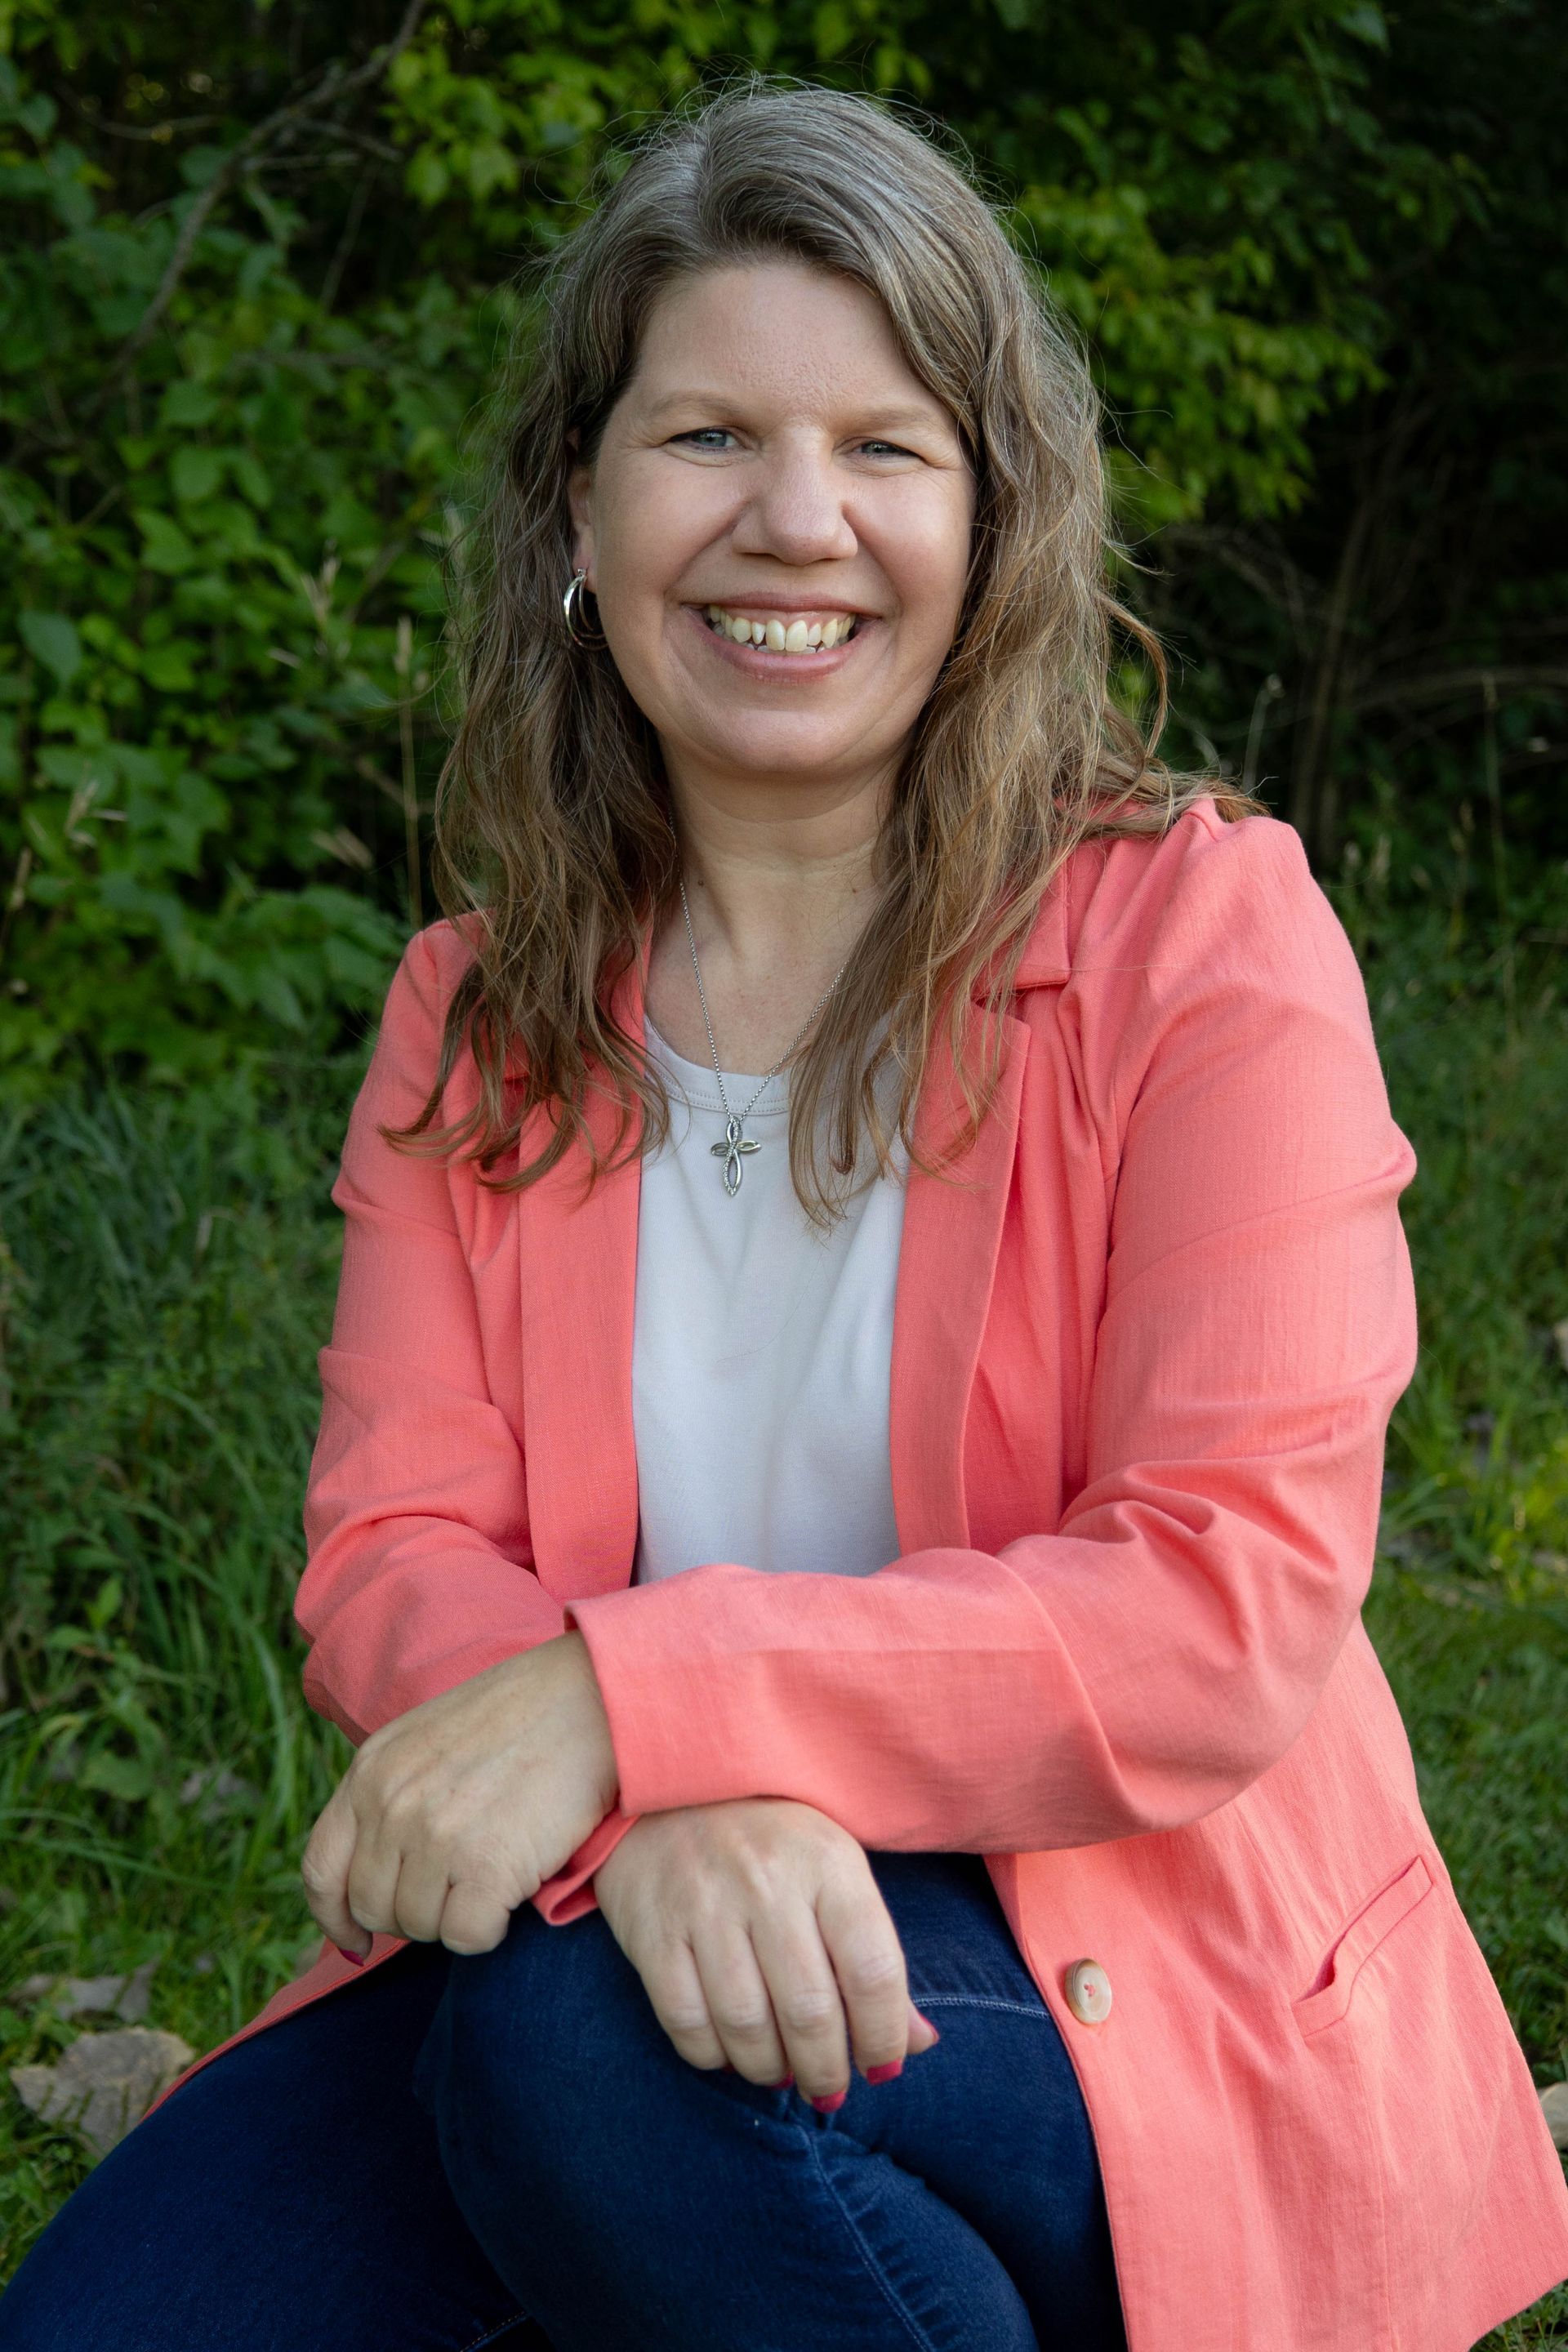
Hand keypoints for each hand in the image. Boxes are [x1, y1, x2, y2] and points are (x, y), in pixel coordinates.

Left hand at [301, 1632, 617, 1958]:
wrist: (592, 1697)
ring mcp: (435, 1837)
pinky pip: (466, 1936)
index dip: (334, 1916)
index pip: (321, 1869)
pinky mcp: (486, 1866)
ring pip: (420, 1927)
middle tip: (458, 1888)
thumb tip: (376, 1871)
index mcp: (371, 1771)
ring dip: (455, 1917)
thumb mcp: (429, 1738)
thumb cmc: (523, 1716)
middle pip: (373, 1907)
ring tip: (493, 1874)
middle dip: (412, 1913)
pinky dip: (489, 1929)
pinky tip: (512, 1891)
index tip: (357, 1940)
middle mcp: (392, 1805)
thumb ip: (393, 1793)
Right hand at [592, 1797, 940, 2102]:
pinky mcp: (650, 1929)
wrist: (668, 1787)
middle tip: (828, 2087)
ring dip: (770, 2069)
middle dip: (826, 2070)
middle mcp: (767, 1880)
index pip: (872, 1970)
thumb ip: (874, 1959)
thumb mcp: (835, 1873)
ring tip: (780, 2070)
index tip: (881, 2065)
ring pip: (747, 2026)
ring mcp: (704, 1904)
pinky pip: (686, 2023)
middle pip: (810, 2011)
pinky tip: (729, 2049)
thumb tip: (918, 2045)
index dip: (884, 2036)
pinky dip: (713, 2055)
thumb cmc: (772, 1840)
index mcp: (827, 1861)